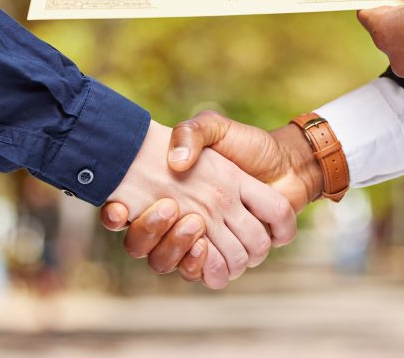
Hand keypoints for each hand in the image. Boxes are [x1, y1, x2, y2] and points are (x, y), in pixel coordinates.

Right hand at [105, 120, 296, 288]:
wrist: (288, 160)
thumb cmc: (248, 144)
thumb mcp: (213, 127)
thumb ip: (189, 134)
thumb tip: (174, 164)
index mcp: (174, 194)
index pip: (127, 216)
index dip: (115, 217)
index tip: (118, 208)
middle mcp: (186, 223)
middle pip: (151, 251)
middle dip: (155, 235)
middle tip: (171, 209)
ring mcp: (210, 241)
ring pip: (177, 266)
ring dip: (179, 249)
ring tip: (194, 224)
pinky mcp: (234, 254)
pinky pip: (211, 275)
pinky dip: (208, 266)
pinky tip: (206, 246)